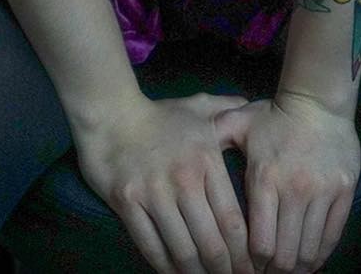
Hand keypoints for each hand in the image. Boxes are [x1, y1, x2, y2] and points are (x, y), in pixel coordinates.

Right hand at [72, 91, 259, 273]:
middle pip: (211, 242)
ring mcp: (154, 192)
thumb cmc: (158, 115)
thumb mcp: (197, 107)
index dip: (244, 252)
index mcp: (206, 160)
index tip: (250, 267)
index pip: (232, 219)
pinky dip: (165, 267)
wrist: (110, 112)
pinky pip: (151, 246)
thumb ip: (226, 108)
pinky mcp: (127, 203)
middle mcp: (184, 179)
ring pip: (183, 250)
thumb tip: (249, 103)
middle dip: (225, 270)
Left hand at [212, 92, 360, 273]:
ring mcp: (322, 192)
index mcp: (265, 178)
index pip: (259, 243)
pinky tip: (310, 260)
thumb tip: (188, 149)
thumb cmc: (274, 116)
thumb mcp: (238, 122)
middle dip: (273, 271)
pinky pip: (333, 236)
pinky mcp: (344, 192)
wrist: (317, 102)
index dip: (252, 263)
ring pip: (310, 250)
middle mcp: (295, 190)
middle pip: (285, 256)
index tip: (246, 266)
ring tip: (286, 270)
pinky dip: (320, 256)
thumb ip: (214, 137)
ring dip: (297, 268)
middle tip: (265, 272)